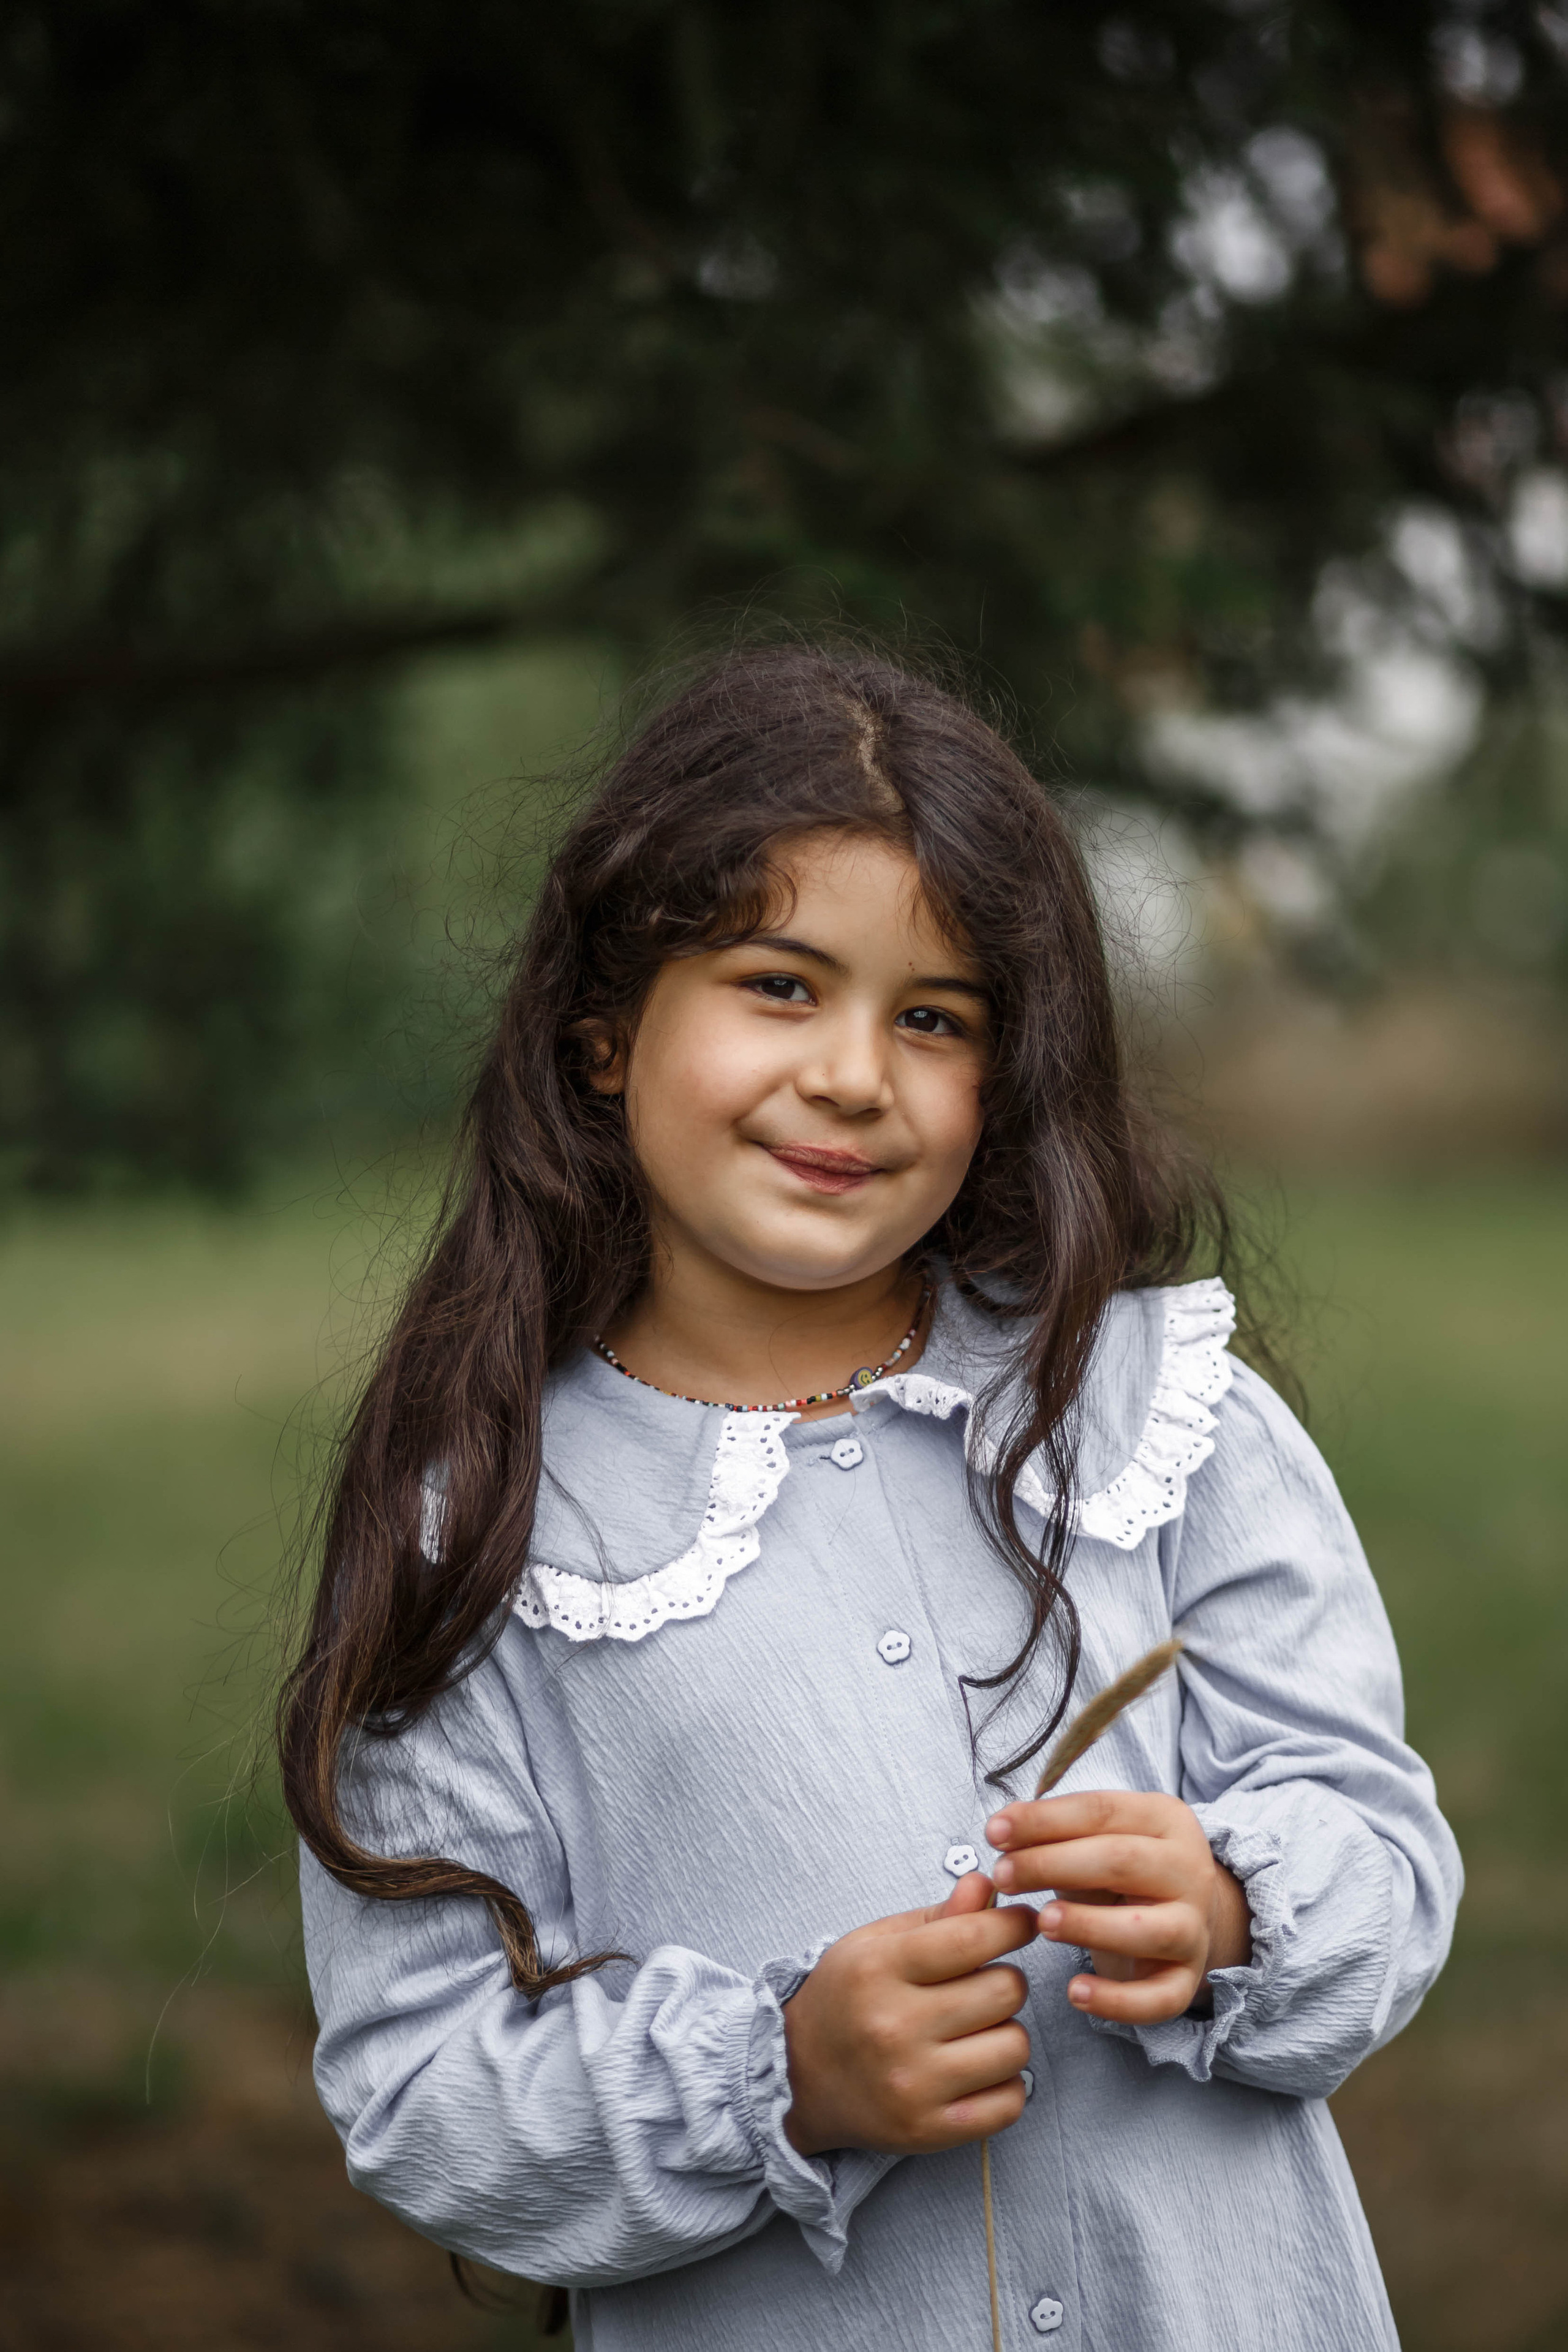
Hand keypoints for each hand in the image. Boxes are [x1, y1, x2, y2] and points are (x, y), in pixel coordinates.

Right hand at [782, 1873, 1034, 2156]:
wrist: (797, 2076)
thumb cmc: (845, 1998)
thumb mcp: (877, 1943)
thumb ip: (938, 1916)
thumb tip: (987, 1886)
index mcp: (880, 1969)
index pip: (973, 1937)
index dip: (1013, 1924)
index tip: (1023, 1923)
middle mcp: (894, 2027)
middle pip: (1005, 1990)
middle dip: (1004, 1980)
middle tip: (981, 1985)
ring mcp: (912, 2085)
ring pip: (1015, 2046)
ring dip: (1005, 2033)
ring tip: (975, 2030)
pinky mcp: (927, 2130)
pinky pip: (1009, 2103)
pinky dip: (1005, 2084)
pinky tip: (977, 2070)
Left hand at [984, 1791, 1251, 2023]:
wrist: (1180, 1917)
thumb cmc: (1121, 1873)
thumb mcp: (1093, 1841)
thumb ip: (1053, 1834)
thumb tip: (1001, 1829)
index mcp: (1164, 1819)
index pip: (1101, 1810)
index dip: (1044, 1819)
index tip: (994, 1831)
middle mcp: (1188, 1870)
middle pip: (1121, 1861)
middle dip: (1054, 1865)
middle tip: (1003, 1875)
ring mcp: (1194, 1928)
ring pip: (1149, 1929)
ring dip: (1090, 1925)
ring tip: (1042, 1923)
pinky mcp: (1187, 1980)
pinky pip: (1159, 1998)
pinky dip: (1117, 2001)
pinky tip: (1075, 1993)